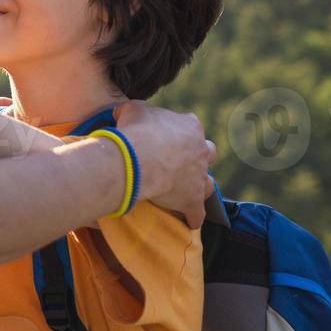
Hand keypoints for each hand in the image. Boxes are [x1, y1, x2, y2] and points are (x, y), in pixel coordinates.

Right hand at [111, 101, 216, 229]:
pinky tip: (187, 221)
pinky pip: (198, 213)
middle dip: (198, 156)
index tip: (165, 137)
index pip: (191, 125)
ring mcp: (200, 176)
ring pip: (209, 183)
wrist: (138, 159)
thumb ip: (132, 109)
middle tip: (179, 161)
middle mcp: (200, 150)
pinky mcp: (194, 200)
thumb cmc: (136, 131)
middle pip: (208, 152)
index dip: (179, 131)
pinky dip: (193, 217)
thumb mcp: (132, 109)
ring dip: (200, 185)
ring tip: (187, 190)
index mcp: (190, 126)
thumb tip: (121, 112)